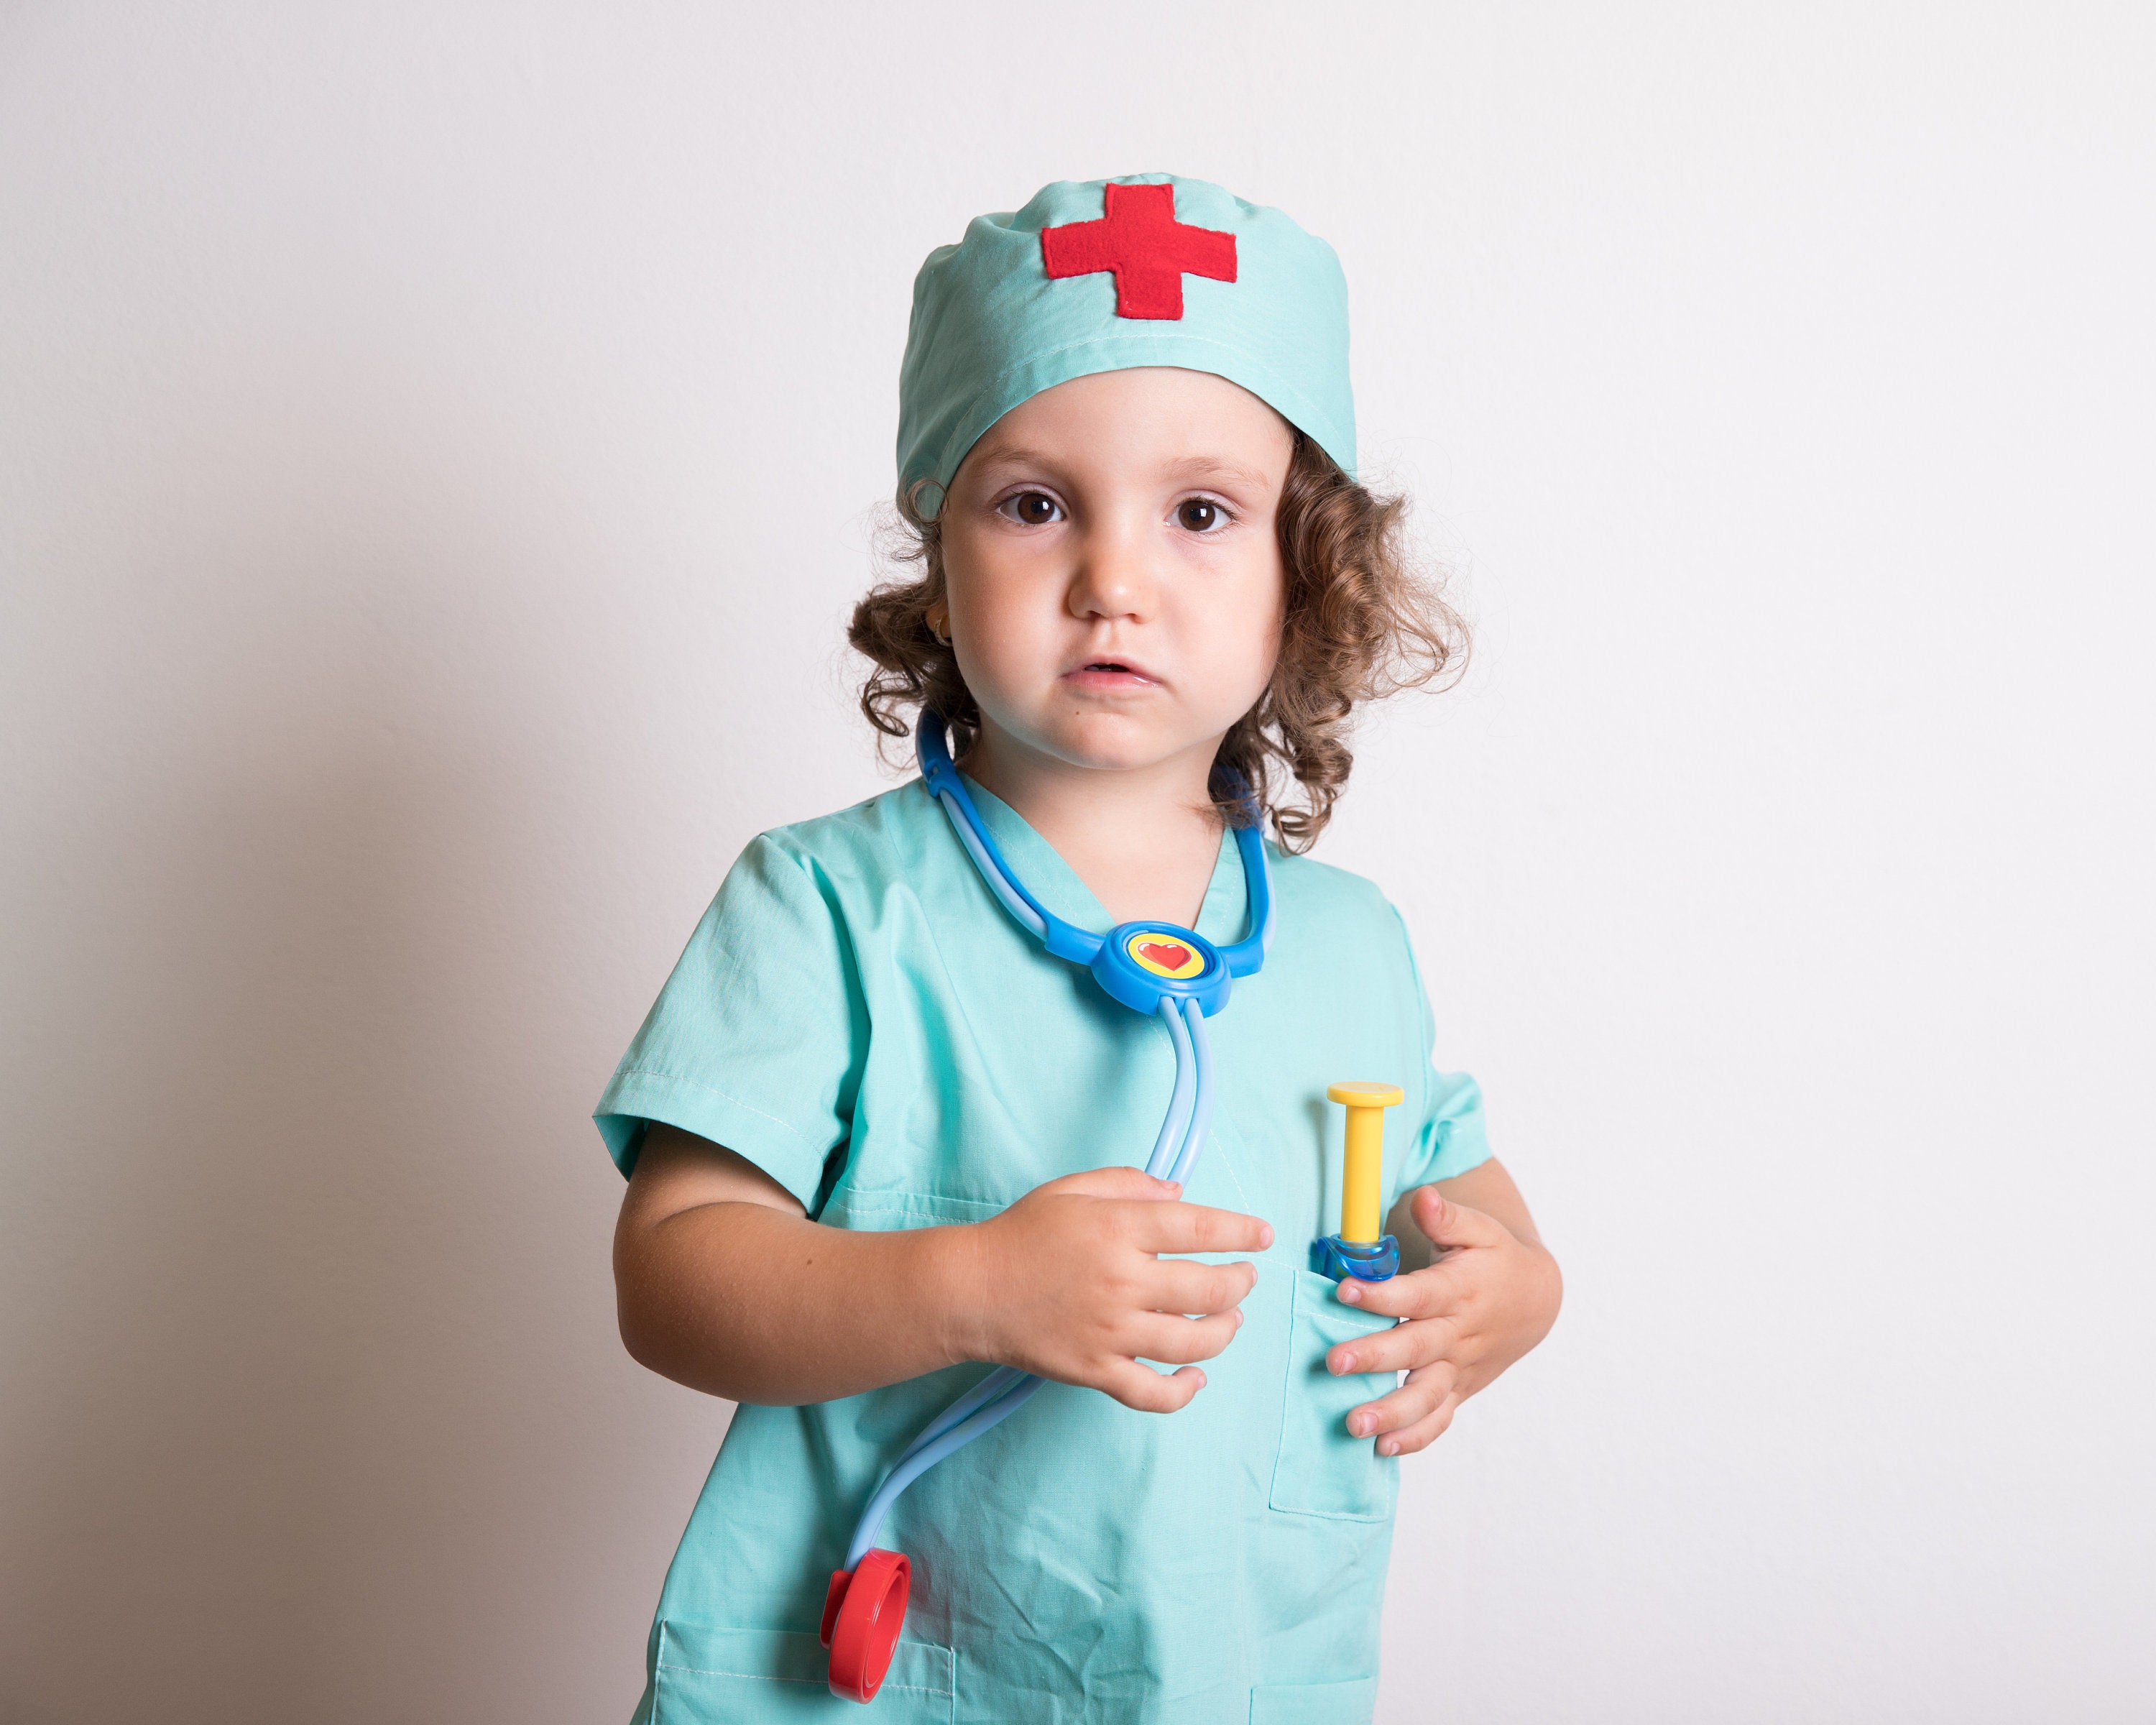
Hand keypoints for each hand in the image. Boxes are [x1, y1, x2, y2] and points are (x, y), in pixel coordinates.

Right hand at [953, 1166, 1272, 1413]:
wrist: (970, 1290)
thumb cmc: (1020, 1234)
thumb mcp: (1071, 1189)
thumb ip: (1128, 1183)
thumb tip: (1179, 1193)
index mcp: (1118, 1229)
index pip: (1200, 1227)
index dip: (1241, 1231)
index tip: (1263, 1235)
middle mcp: (1122, 1280)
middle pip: (1209, 1288)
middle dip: (1240, 1283)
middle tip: (1246, 1278)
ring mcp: (1111, 1331)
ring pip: (1193, 1341)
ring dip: (1226, 1330)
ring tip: (1231, 1320)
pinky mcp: (1096, 1370)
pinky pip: (1153, 1393)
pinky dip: (1184, 1390)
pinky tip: (1197, 1377)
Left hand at [1325, 1185, 1561, 1454]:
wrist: (1536, 1302)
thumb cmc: (1496, 1259)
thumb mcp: (1480, 1229)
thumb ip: (1448, 1216)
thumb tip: (1424, 1197)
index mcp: (1457, 1290)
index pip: (1417, 1294)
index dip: (1382, 1294)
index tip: (1344, 1291)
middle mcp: (1457, 1334)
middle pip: (1414, 1349)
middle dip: (1374, 1357)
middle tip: (1334, 1362)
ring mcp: (1458, 1367)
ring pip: (1426, 1395)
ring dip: (1391, 1412)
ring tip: (1354, 1424)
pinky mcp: (1459, 1389)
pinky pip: (1439, 1418)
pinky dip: (1415, 1437)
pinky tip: (1382, 1448)